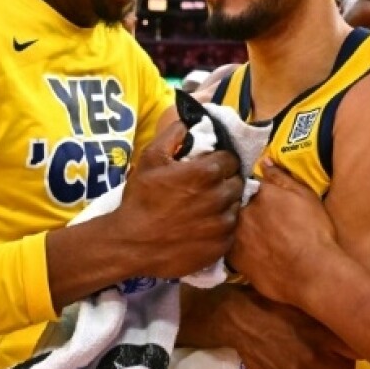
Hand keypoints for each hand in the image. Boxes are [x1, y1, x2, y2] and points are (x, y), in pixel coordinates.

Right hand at [110, 120, 243, 278]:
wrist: (132, 243)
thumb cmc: (141, 199)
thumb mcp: (150, 158)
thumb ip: (172, 135)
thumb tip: (188, 123)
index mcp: (207, 172)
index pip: (230, 159)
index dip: (222, 160)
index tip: (212, 165)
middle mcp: (220, 197)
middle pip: (237, 182)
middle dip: (227, 180)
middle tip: (211, 186)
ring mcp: (222, 224)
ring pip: (236, 207)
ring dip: (226, 204)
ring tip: (207, 207)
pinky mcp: (221, 245)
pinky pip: (230, 231)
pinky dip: (221, 227)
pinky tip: (205, 227)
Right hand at [221, 287, 354, 368]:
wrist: (240, 321)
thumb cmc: (274, 306)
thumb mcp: (305, 305)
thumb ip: (328, 317)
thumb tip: (351, 322)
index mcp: (321, 333)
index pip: (357, 350)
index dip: (357, 346)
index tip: (353, 342)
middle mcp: (314, 356)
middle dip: (344, 362)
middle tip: (337, 354)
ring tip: (323, 364)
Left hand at [229, 159, 338, 307]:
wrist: (312, 273)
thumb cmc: (314, 232)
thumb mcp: (305, 196)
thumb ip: (281, 177)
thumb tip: (264, 161)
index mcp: (259, 194)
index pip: (248, 186)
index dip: (256, 194)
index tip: (263, 202)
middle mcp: (242, 212)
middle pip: (238, 207)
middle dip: (246, 212)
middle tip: (264, 224)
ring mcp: (235, 236)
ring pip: (233, 228)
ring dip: (241, 231)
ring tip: (259, 240)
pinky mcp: (234, 260)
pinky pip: (231, 249)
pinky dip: (239, 249)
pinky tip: (254, 254)